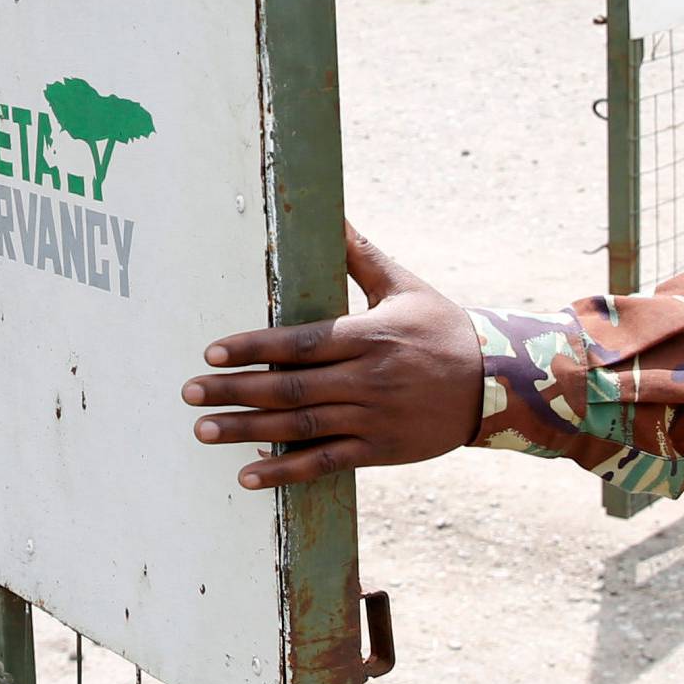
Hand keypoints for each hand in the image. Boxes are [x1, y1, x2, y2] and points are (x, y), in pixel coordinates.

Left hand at [182, 223, 482, 488]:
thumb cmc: (441, 327)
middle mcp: (367, 379)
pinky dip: (285, 470)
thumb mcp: (404, 285)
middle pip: (289, 387)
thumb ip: (358, 254)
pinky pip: (325, 463)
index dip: (254, 347)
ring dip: (247, 431)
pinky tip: (248, 474)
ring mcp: (373, 419)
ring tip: (203, 430)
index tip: (212, 351)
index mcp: (369, 335)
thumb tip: (331, 208)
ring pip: (299, 426)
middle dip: (235, 390)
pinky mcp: (380, 451)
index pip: (300, 342)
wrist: (495, 384)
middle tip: (189, 392)